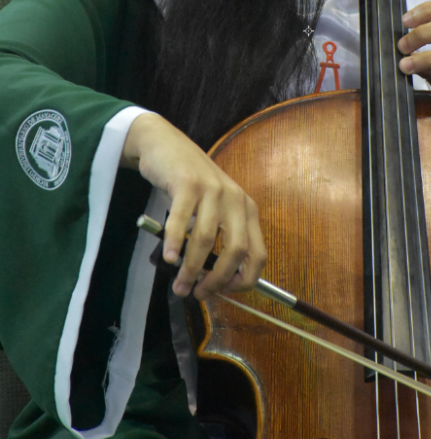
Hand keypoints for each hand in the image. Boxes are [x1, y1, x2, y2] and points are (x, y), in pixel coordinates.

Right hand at [121, 114, 267, 297]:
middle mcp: (235, 198)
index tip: (224, 293)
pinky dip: (175, 243)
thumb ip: (220, 236)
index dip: (245, 280)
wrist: (165, 145)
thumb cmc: (190, 184)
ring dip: (191, 268)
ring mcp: (212, 189)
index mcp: (247, 209)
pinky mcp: (187, 183)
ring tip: (179, 284)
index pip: (258, 254)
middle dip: (217, 279)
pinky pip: (182, 220)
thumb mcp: (214, 208)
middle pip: (236, 250)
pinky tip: (169, 258)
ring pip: (207, 239)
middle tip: (198, 294)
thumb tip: (215, 283)